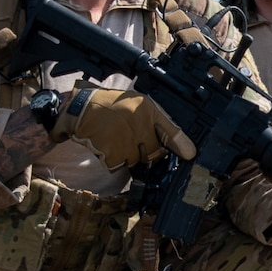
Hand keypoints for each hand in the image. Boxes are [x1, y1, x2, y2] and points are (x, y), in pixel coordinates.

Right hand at [52, 88, 194, 169]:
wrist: (80, 109)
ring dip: (126, 155)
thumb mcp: (138, 105)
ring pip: (135, 161)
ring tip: (115, 137)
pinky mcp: (111, 152)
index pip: (169, 130)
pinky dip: (112, 159)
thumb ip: (160, 124)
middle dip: (146, 151)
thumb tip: (186, 149)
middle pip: (153, 153)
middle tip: (131, 138)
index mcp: (146, 109)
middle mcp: (138, 124)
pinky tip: (106, 143)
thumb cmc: (112, 106)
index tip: (190, 154)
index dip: (180, 144)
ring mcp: (125, 140)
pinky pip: (118, 165)